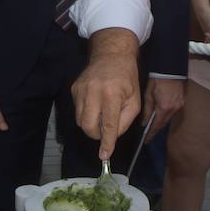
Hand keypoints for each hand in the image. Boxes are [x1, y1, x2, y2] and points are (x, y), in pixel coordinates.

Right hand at [72, 28, 141, 159]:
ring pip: (80, 121)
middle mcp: (94, 92)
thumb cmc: (127, 78)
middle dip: (96, 135)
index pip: (108, 125)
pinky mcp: (74, 89)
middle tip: (105, 131)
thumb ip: (125, 121)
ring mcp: (81, 90)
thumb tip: (112, 137)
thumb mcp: (135, 100)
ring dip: (91, 125)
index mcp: (112, 94)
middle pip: (88, 126)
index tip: (104, 156)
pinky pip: (77, 111)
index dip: (106, 143)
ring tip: (101, 114)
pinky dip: (86, 114)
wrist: (111, 55)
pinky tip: (95, 103)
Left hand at [142, 78, 184, 139]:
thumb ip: (147, 110)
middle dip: (156, 128)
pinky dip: (166, 114)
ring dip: (161, 121)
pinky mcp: (182, 102)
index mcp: (164, 107)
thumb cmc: (157, 79)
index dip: (151, 134)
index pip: (157, 125)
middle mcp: (174, 109)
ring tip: (153, 123)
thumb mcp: (148, 94)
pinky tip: (160, 113)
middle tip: (148, 133)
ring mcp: (179, 105)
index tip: (146, 140)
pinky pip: (173, 112)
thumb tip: (145, 123)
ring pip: (168, 118)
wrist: (170, 69)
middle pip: (164, 123)